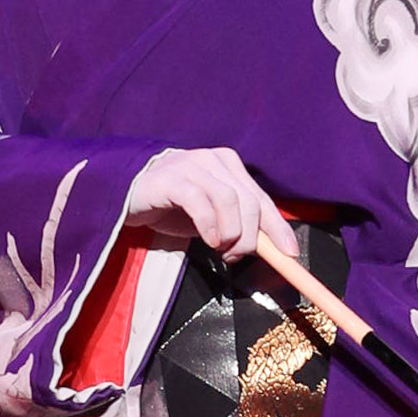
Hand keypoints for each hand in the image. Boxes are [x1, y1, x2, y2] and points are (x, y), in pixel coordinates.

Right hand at [126, 147, 297, 263]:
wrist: (128, 194)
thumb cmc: (172, 206)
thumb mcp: (211, 218)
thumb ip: (237, 225)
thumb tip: (269, 247)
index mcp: (229, 166)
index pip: (262, 198)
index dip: (278, 228)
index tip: (290, 254)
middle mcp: (214, 160)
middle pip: (249, 201)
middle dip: (249, 237)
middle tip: (234, 256)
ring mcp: (192, 165)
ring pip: (229, 200)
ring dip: (230, 234)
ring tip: (219, 249)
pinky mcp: (171, 178)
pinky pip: (200, 202)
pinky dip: (210, 225)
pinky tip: (208, 239)